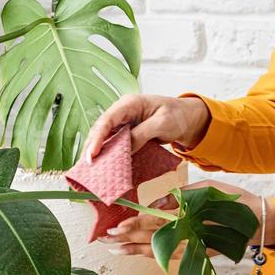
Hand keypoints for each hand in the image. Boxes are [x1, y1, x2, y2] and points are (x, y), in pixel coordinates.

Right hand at [82, 94, 210, 160]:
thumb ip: (142, 134)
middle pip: (101, 130)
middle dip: (91, 147)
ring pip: (104, 138)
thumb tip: (125, 149)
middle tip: (86, 166)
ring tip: (88, 170)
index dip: (97, 137)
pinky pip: (113, 144)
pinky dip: (107, 155)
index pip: (107, 120)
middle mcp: (122, 112)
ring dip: (96, 152)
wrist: (187, 119)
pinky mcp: (127, 134)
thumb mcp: (162, 123)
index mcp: (129, 104)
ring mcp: (123, 123)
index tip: (92, 154)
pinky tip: (102, 166)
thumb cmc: (177, 115)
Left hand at [98, 180, 274, 257]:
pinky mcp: (197, 252)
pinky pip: (170, 256)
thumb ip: (178, 197)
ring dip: (135, 250)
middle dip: (127, 238)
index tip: (117, 225)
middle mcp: (188, 235)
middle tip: (105, 238)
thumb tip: (153, 205)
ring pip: (158, 250)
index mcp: (189, 217)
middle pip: (152, 238)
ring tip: (115, 249)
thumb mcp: (206, 189)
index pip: (156, 222)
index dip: (135, 224)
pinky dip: (153, 254)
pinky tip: (139, 252)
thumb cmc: (234, 201)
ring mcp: (193, 247)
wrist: (258, 223)